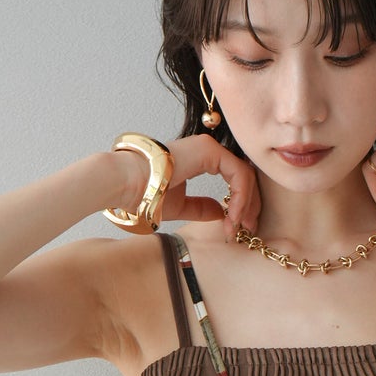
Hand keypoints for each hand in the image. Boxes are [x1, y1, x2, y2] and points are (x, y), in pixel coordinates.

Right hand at [114, 134, 260, 244]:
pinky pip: (238, 173)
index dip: (242, 204)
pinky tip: (233, 216)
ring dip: (246, 204)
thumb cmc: (145, 193)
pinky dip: (241, 197)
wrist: (126, 184)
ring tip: (238, 226)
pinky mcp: (209, 150)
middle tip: (249, 228)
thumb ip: (203, 207)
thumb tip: (222, 212)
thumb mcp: (181, 206)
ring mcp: (209, 147)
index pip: (234, 178)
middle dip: (250, 205)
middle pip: (244, 176)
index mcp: (201, 159)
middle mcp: (208, 150)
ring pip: (245, 175)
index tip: (238, 227)